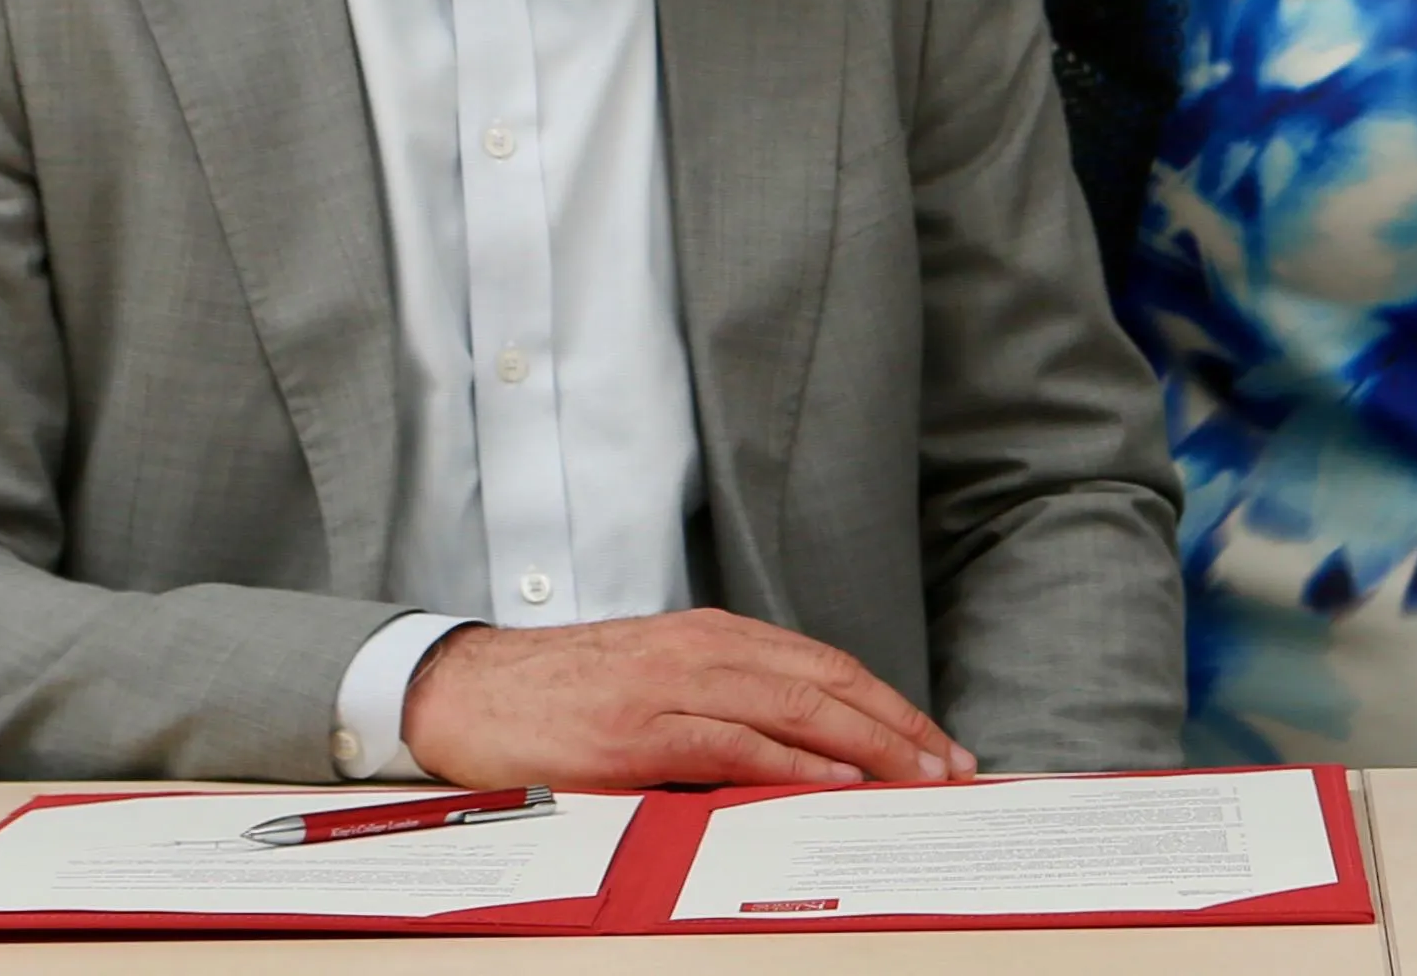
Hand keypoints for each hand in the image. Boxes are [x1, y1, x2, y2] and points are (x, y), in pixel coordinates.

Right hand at [402, 610, 976, 791]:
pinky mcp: (639, 729)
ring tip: (916, 777)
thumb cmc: (562, 695)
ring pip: (794, 708)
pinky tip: (834, 782)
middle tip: (950, 764)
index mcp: (711, 634)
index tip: (934, 740)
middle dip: (897, 725)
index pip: (823, 664)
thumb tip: (800, 749)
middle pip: (825, 682)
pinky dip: (792, 761)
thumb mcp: (655, 681)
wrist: (467, 691)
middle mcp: (702, 648)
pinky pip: (734, 742)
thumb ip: (722, 702)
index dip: (886, 703)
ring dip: (866, 745)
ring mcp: (672, 685)